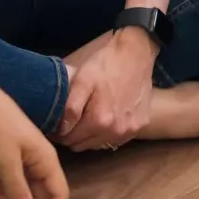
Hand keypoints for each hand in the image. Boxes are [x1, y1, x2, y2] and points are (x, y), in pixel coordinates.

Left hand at [0, 73, 69, 198]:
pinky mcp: (12, 151)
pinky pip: (13, 176)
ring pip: (24, 185)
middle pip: (41, 192)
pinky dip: (3, 187)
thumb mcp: (5, 163)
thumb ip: (18, 191)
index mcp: (46, 161)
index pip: (59, 194)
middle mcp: (40, 159)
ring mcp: (26, 155)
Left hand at [56, 28, 156, 149]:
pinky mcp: (140, 126)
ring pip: (99, 144)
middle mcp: (116, 131)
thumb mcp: (81, 81)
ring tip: (89, 116)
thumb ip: (70, 108)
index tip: (58, 122)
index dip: (60, 132)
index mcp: (100, 121)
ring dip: (91, 135)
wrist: (136, 53)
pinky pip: (116, 139)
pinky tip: (107, 116)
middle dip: (74, 135)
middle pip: (84, 145)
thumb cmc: (105, 64)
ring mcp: (130, 130)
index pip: (69, 140)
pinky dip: (108, 132)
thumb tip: (61, 131)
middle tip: (72, 118)